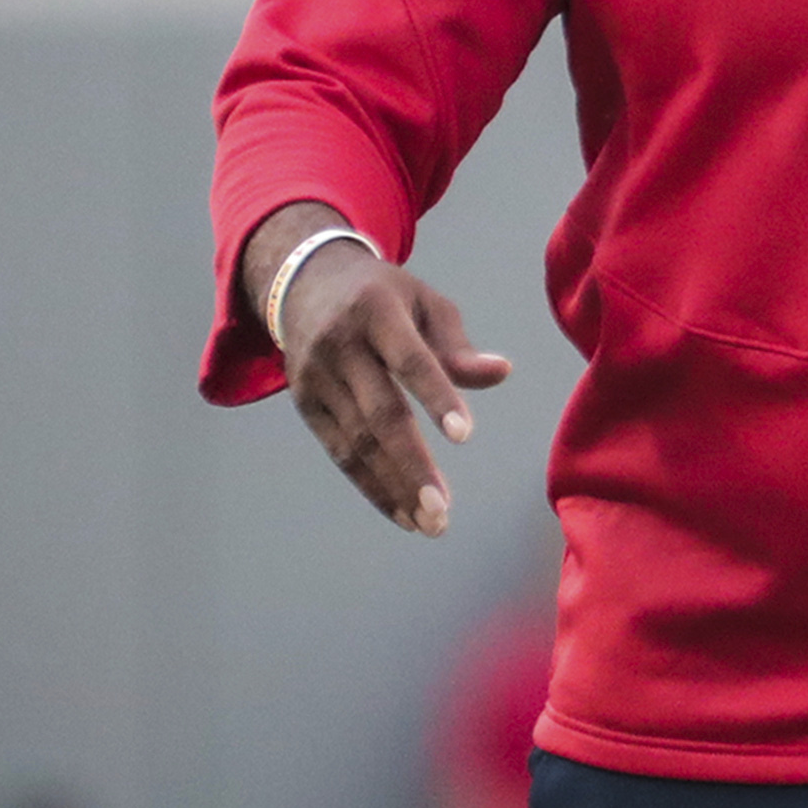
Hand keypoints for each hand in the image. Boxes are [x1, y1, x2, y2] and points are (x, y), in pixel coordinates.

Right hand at [247, 203, 511, 534]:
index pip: (411, 360)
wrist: (306, 284)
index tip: (465, 436)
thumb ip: (459, 345)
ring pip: (357, 442)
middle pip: (379, 412)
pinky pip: (340, 452)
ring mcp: (316, 377)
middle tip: (442, 510)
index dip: (437, 396)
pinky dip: (371, 486)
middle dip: (411, 464)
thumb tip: (501, 372)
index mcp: (377, 311)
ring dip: (394, 487)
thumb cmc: (384, 296)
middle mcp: (340, 345)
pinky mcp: (306, 405)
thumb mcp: (425, 302)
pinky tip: (402, 513)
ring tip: (431, 523)